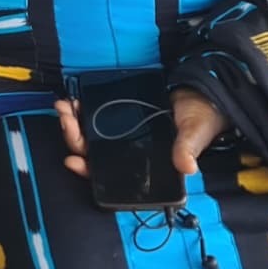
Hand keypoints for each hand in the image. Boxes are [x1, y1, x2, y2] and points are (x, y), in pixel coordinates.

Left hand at [54, 88, 225, 180]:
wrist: (204, 94)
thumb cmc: (200, 119)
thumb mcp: (195, 133)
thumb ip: (188, 148)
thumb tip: (187, 166)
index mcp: (141, 164)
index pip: (110, 174)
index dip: (89, 170)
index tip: (72, 161)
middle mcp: (126, 152)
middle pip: (92, 152)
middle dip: (73, 138)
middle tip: (65, 119)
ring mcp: (121, 134)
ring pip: (89, 136)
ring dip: (72, 124)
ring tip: (64, 107)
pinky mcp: (119, 115)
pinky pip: (95, 118)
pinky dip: (82, 111)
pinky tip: (75, 102)